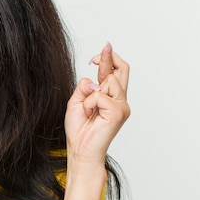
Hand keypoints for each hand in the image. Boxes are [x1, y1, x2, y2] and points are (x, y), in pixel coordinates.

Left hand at [65, 42, 130, 166]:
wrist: (80, 149)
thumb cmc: (79, 129)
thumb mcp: (77, 101)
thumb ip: (85, 87)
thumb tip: (94, 80)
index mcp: (111, 97)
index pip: (115, 72)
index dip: (109, 58)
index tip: (102, 50)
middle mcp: (120, 100)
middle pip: (123, 70)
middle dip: (110, 59)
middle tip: (96, 57)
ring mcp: (121, 106)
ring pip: (108, 82)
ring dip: (90, 93)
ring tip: (88, 110)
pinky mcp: (118, 112)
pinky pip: (99, 95)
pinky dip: (89, 103)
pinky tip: (90, 114)